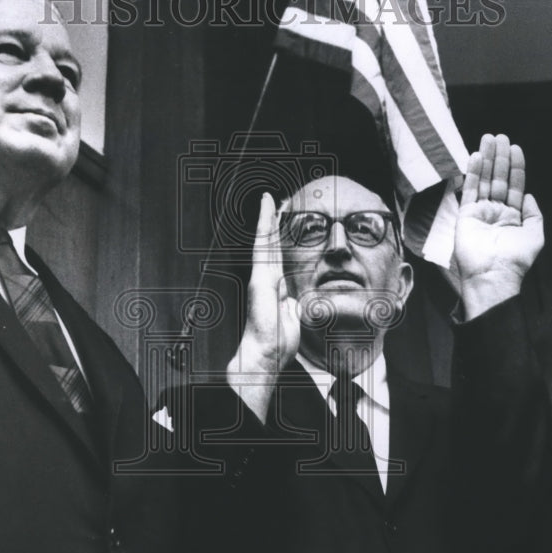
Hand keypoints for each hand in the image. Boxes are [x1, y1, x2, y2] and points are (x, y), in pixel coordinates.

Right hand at [226, 192, 300, 421]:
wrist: (264, 354)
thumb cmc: (276, 342)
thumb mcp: (291, 317)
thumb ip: (290, 304)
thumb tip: (292, 300)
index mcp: (274, 286)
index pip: (278, 255)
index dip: (281, 237)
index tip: (284, 219)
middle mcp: (266, 277)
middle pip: (271, 243)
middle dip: (273, 221)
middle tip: (277, 200)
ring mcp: (261, 275)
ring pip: (265, 240)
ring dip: (268, 217)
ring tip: (270, 198)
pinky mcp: (260, 276)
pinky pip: (262, 244)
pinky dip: (264, 223)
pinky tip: (266, 207)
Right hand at [454, 134, 543, 318]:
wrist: (494, 274)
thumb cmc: (516, 259)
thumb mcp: (535, 235)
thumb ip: (534, 214)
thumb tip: (530, 196)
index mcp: (513, 216)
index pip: (515, 185)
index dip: (516, 166)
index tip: (515, 147)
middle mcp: (496, 211)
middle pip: (499, 178)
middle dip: (500, 157)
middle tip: (499, 136)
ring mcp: (480, 212)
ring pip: (484, 179)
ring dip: (487, 159)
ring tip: (488, 138)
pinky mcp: (466, 214)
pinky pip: (470, 189)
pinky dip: (473, 172)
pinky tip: (476, 156)